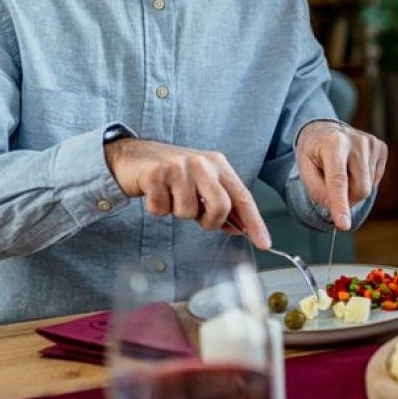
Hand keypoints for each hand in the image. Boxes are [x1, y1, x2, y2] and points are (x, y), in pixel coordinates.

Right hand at [105, 139, 269, 247]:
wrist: (133, 156)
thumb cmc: (172, 173)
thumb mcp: (201, 184)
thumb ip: (219, 204)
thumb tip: (239, 228)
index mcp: (218, 165)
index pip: (242, 196)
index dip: (254, 222)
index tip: (264, 242)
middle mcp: (202, 163)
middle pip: (221, 207)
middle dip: (209, 221)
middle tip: (197, 217)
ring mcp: (179, 167)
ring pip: (188, 211)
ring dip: (177, 212)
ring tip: (171, 196)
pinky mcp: (156, 174)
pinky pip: (162, 209)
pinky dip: (157, 208)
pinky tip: (155, 193)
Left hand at [296, 121, 387, 229]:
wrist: (326, 129)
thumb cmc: (314, 151)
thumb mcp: (304, 168)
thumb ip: (317, 191)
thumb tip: (335, 209)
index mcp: (333, 143)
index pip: (338, 181)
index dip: (340, 204)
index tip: (343, 225)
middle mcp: (356, 141)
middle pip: (360, 189)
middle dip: (347, 200)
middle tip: (333, 193)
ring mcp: (371, 144)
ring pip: (368, 188)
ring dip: (353, 190)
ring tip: (342, 173)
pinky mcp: (381, 148)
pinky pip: (375, 180)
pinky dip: (362, 182)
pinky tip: (353, 169)